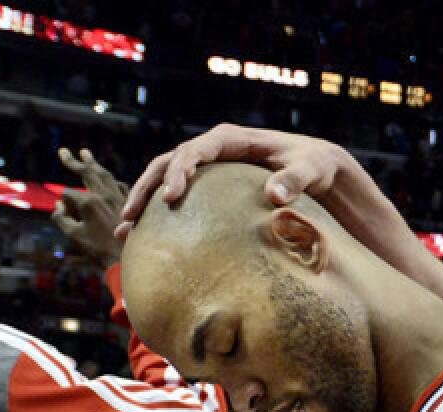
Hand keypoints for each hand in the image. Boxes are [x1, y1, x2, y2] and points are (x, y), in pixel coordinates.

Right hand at [52, 148, 127, 267]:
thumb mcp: (73, 235)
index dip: (62, 203)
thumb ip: (61, 218)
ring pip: (104, 174)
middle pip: (86, 172)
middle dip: (73, 161)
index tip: (63, 213)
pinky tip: (107, 178)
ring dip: (93, 163)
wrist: (125, 258)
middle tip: (63, 151)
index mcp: (89, 202)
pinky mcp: (130, 202)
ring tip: (85, 153)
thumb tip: (58, 206)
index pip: (68, 194)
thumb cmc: (98, 249)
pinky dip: (110, 179)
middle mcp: (104, 195)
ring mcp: (118, 197)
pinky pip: (119, 184)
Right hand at [116, 124, 406, 252]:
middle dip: (147, 187)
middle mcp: (214, 150)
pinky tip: (141, 240)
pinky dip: (158, 215)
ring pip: (164, 178)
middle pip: (169, 162)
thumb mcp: (312, 169)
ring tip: (124, 231)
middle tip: (131, 217)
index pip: (196, 150)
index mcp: (232, 140)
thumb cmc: (315, 165)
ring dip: (142, 202)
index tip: (170, 197)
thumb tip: (273, 194)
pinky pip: (179, 198)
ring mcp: (209, 168)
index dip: (180, 171)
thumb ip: (295, 179)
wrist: (318, 168)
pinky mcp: (209, 187)